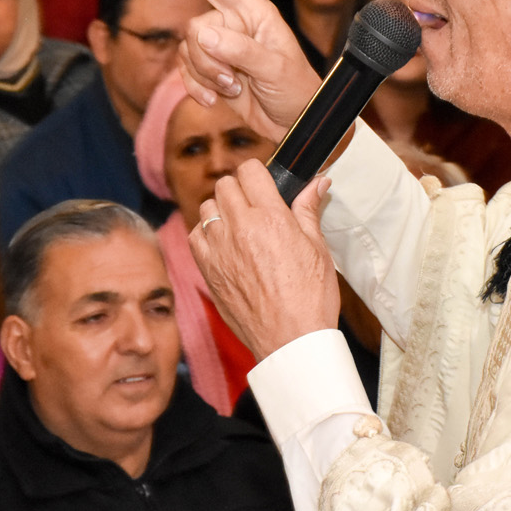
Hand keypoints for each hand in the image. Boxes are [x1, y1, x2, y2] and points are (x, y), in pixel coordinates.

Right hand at [147, 0, 321, 143]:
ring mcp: (221, 48)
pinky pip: (186, 71)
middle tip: (232, 79)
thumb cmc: (295, 89)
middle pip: (195, 27)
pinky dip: (195, 87)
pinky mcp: (211, 71)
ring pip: (188, 51)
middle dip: (207, 58)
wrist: (293, 122)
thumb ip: (241, 50)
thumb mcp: (275, 68)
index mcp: (253, 12)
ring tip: (232, 88)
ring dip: (205, 76)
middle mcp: (234, 25)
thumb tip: (205, 34)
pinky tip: (213, 100)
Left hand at [190, 161, 339, 359]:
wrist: (291, 340)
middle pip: (224, 184)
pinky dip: (205, 235)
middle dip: (240, 189)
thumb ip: (309, 210)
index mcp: (271, 218)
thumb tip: (317, 182)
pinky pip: (193, 236)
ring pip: (206, 208)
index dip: (259, 174)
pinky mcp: (207, 270)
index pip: (250, 170)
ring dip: (220, 210)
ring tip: (238, 227)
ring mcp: (218, 250)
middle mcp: (239, 228)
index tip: (266, 185)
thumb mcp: (318, 248)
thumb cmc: (310, 298)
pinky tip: (222, 246)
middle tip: (255, 207)